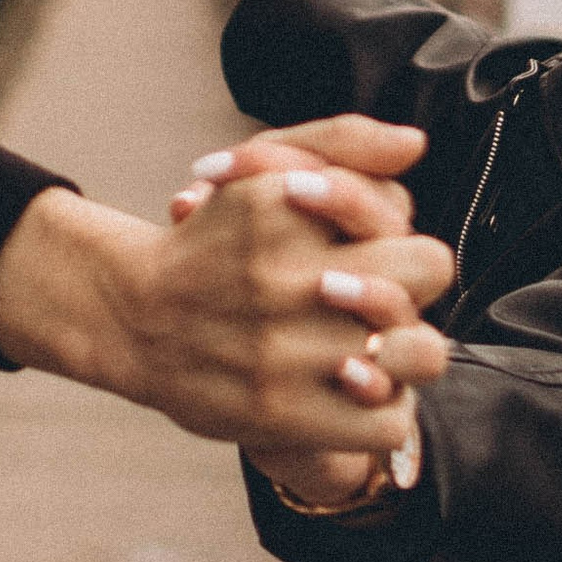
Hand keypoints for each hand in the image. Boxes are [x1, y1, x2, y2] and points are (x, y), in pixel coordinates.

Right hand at [0, 116, 449, 455]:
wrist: (135, 320)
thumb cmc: (217, 241)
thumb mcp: (268, 168)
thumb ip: (344, 144)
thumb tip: (414, 142)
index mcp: (287, 204)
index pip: (399, 205)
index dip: (389, 223)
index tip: (357, 240)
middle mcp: (291, 274)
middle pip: (427, 267)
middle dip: (410, 277)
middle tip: (370, 293)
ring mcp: (289, 349)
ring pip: (421, 348)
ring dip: (408, 347)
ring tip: (372, 345)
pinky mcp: (285, 412)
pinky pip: (391, 419)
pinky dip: (384, 408)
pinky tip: (354, 390)